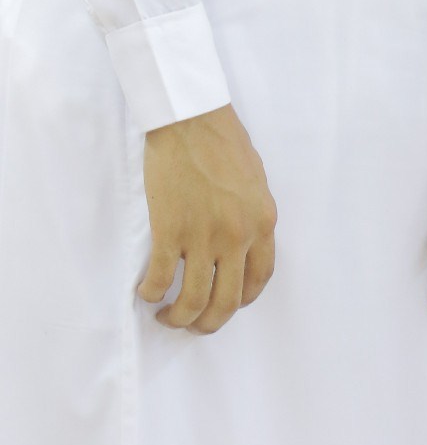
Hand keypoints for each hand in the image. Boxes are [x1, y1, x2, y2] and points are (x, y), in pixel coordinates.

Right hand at [138, 103, 277, 334]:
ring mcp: (203, 236)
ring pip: (193, 300)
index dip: (243, 300)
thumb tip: (244, 244)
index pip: (260, 279)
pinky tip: (146, 292)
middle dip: (209, 323)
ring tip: (167, 316)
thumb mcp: (255, 181)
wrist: (191, 118)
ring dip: (178, 318)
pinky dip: (150, 293)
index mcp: (262, 222)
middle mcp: (237, 236)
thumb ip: (252, 216)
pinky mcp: (170, 231)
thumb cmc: (224, 141)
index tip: (228, 304)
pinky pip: (159, 279)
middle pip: (227, 302)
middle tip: (194, 325)